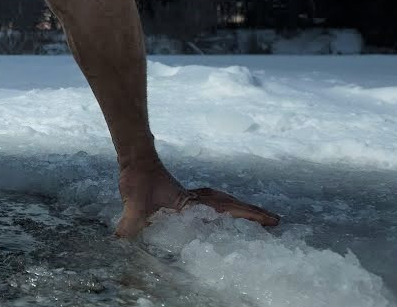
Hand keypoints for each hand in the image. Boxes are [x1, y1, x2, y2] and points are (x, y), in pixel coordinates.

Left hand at [115, 160, 278, 237]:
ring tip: (260, 220)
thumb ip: (130, 220)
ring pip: (224, 203)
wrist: (135, 159)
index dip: (247, 215)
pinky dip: (226, 209)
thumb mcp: (134, 201)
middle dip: (253, 213)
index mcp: (192, 202)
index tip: (269, 220)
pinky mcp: (185, 197)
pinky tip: (226, 218)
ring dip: (242, 210)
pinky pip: (213, 204)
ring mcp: (192, 197)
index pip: (225, 209)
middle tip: (275, 222)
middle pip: (232, 205)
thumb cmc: (138, 178)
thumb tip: (121, 238)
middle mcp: (196, 199)